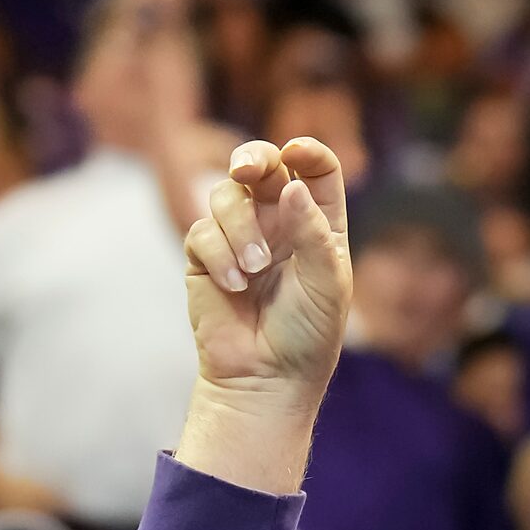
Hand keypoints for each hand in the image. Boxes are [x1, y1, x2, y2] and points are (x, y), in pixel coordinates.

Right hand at [182, 137, 352, 404]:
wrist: (266, 377)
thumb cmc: (307, 334)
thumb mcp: (326, 283)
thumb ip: (312, 232)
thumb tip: (291, 184)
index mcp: (317, 221)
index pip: (315, 169)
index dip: (307, 152)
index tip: (296, 153)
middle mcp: (278, 221)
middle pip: (262, 165)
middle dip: (252, 158)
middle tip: (245, 169)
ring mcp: (239, 236)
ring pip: (226, 195)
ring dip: (239, 227)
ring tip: (254, 270)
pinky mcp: (205, 257)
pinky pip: (202, 232)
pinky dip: (218, 255)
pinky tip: (234, 287)